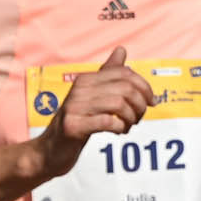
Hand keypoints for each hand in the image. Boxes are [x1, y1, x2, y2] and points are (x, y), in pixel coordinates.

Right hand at [27, 49, 153, 181]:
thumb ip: (107, 75)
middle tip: (138, 118)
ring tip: (127, 126)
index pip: (125, 73)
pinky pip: (107, 122)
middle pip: (125, 88)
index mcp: (86, 79)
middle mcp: (79, 89)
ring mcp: (74, 107)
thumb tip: (121, 50)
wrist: (49, 150)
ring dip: (131, 118)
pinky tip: (117, 132)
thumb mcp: (92, 97)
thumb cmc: (76, 123)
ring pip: (119, 104)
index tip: (150, 102)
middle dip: (140, 105)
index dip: (144, 87)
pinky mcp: (73, 126)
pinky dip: (119, 128)